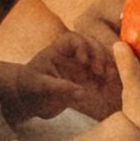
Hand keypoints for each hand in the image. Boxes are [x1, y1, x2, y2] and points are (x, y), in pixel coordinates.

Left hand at [0, 28, 117, 126]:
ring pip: (99, 59)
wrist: (29, 101)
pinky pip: (100, 75)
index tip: (84, 61)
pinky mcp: (86, 79)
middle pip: (91, 46)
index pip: (73, 39)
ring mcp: (80, 66)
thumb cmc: (30, 88)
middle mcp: (72, 55)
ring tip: (110, 77)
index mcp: (58, 50)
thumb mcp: (41, 87)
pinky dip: (106, 78)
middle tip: (101, 71)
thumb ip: (60, 88)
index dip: (82, 46)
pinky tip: (110, 86)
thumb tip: (82, 92)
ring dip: (107, 66)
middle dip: (99, 55)